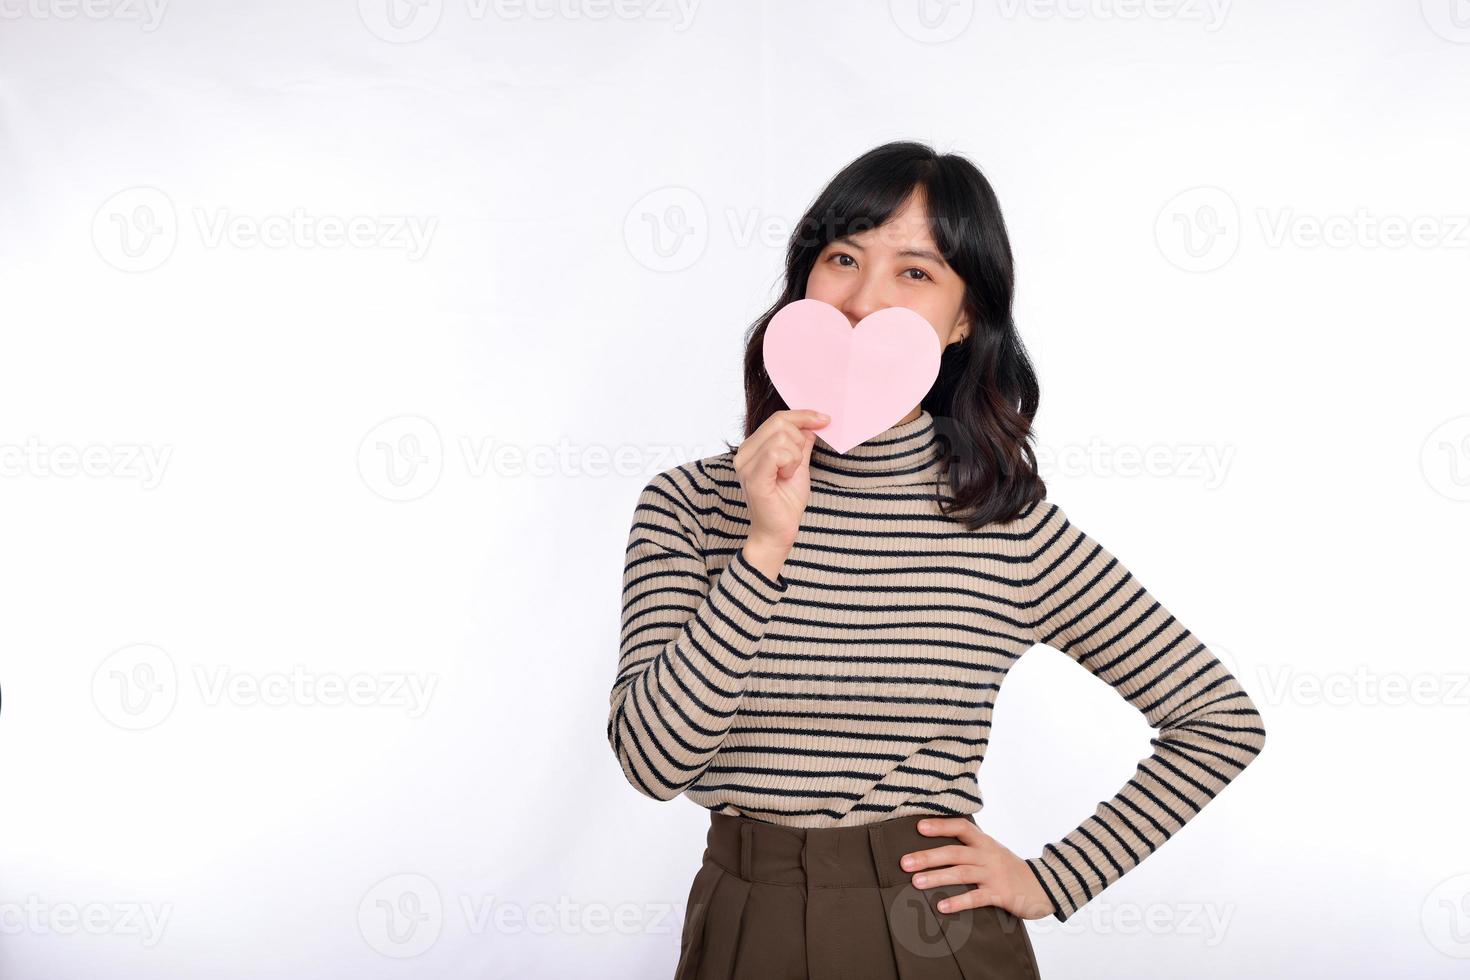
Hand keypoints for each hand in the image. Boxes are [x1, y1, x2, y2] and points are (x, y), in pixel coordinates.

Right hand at [732, 408, 829, 549]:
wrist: (778, 532)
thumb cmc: (785, 502)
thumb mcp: (799, 465)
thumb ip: (801, 443)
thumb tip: (812, 423)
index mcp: (753, 447)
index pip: (778, 418)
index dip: (804, 415)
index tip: (825, 420)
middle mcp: (744, 453)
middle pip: (780, 422)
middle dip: (799, 440)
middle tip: (797, 463)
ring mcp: (745, 464)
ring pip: (781, 437)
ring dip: (795, 456)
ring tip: (788, 474)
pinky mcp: (753, 477)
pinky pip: (776, 454)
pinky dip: (790, 463)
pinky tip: (786, 477)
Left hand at [899, 818, 1053, 920]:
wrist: (1043, 885)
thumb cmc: (1008, 868)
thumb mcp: (991, 851)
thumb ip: (969, 847)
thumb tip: (935, 847)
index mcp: (985, 842)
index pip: (961, 827)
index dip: (940, 826)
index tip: (919, 827)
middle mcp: (988, 855)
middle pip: (954, 852)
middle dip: (928, 857)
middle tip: (904, 863)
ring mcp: (994, 874)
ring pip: (961, 873)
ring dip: (937, 877)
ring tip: (916, 882)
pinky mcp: (1000, 894)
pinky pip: (976, 897)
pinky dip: (958, 901)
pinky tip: (942, 906)